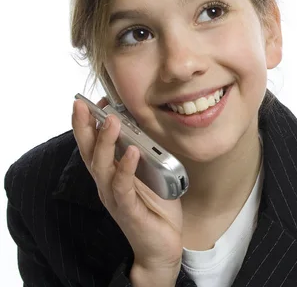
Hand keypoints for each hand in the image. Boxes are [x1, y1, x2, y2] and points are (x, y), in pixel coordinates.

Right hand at [72, 98, 182, 279]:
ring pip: (102, 166)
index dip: (89, 124)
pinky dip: (125, 168)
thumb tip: (146, 128)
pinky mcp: (127, 210)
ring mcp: (114, 198)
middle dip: (84, 127)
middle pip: (88, 153)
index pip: (94, 146)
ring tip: (111, 120)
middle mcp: (107, 185)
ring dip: (105, 142)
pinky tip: (131, 152)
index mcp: (110, 175)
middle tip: (83, 104)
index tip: (93, 102)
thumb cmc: (155, 210)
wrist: (161, 247)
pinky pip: (123, 187)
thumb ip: (144, 156)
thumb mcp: (150, 176)